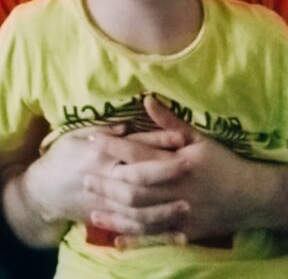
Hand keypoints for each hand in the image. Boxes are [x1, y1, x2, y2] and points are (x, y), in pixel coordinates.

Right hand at [17, 121, 189, 237]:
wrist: (43, 191)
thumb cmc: (60, 159)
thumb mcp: (74, 136)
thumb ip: (100, 130)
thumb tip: (125, 125)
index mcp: (98, 153)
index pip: (133, 146)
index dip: (157, 141)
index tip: (181, 138)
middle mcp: (105, 176)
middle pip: (141, 175)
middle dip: (167, 171)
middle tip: (192, 167)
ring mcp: (106, 201)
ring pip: (140, 206)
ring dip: (164, 206)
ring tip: (187, 204)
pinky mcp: (107, 218)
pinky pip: (135, 228)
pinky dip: (156, 232)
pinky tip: (177, 234)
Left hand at [87, 96, 279, 244]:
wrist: (250, 196)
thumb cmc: (221, 162)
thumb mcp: (198, 138)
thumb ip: (169, 122)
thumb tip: (145, 99)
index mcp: (178, 162)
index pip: (138, 152)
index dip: (113, 145)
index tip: (92, 139)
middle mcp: (176, 188)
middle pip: (134, 187)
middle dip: (107, 182)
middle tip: (85, 177)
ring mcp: (180, 212)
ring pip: (140, 214)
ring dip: (114, 211)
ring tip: (93, 206)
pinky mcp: (183, 230)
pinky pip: (154, 235)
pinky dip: (133, 237)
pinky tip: (115, 237)